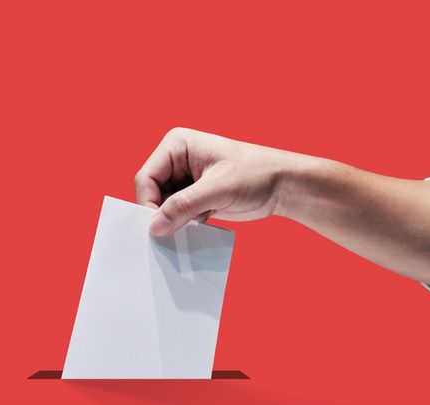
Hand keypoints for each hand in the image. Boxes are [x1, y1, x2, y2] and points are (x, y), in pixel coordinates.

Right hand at [135, 127, 300, 235]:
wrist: (283, 186)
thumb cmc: (256, 173)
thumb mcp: (218, 188)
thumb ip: (184, 206)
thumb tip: (155, 226)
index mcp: (177, 145)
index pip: (146, 177)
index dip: (148, 203)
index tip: (158, 227)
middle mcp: (177, 161)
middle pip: (152, 194)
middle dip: (161, 214)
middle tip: (173, 234)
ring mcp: (186, 180)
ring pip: (164, 207)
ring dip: (174, 221)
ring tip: (193, 226)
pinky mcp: (196, 197)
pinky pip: (179, 215)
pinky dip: (184, 225)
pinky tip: (201, 226)